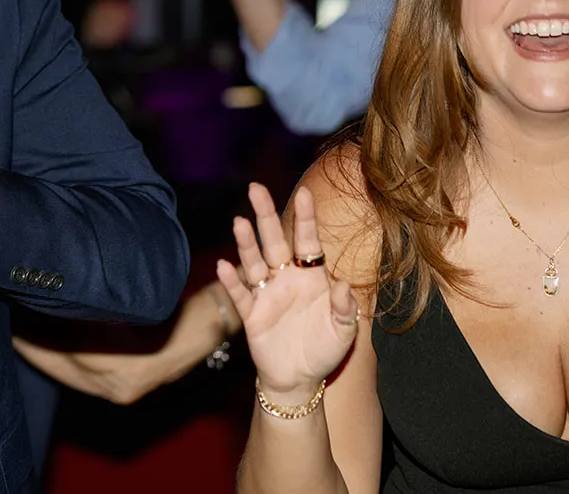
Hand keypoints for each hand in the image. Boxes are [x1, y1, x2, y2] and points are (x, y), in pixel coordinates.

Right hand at [216, 183, 358, 399]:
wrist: (300, 379)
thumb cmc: (325, 350)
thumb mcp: (344, 332)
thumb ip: (345, 308)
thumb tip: (344, 284)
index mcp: (312, 277)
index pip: (308, 242)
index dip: (306, 218)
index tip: (305, 192)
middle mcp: (287, 279)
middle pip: (274, 242)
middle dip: (265, 215)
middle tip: (256, 188)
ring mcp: (267, 294)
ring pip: (254, 262)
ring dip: (246, 243)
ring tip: (239, 222)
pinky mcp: (251, 314)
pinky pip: (240, 295)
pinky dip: (231, 282)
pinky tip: (224, 266)